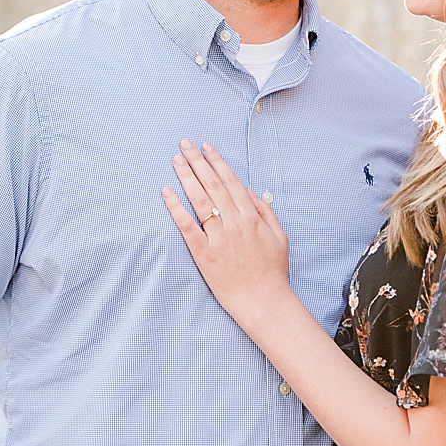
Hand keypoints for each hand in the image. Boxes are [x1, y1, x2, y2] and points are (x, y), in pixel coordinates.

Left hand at [162, 141, 292, 328]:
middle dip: (197, 162)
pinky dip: (176, 208)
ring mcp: (218, 238)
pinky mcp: (204, 254)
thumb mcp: (279, 237)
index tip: (206, 147)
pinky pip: (187, 226)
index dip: (217, 162)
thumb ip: (264, 212)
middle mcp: (234, 223)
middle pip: (212, 186)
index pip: (230, 182)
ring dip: (186, 177)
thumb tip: (249, 191)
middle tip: (184, 144)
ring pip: (199, 201)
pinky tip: (166, 192)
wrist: (264, 301)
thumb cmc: (272, 271)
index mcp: (252, 217)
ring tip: (176, 160)